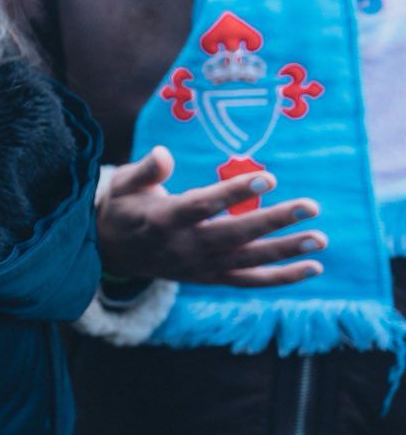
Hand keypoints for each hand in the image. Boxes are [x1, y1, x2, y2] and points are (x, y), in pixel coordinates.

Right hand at [97, 146, 324, 286]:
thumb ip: (146, 170)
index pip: (202, 206)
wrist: (113, 253)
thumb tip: (164, 153)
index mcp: (161, 220)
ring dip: (286, 251)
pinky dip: (282, 277)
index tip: (267, 178)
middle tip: (311, 206)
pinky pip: (249, 281)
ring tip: (320, 238)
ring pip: (248, 260)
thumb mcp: (123, 184)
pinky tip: (312, 267)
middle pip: (234, 235)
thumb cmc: (123, 208)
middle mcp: (184, 247)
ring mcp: (199, 266)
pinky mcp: (210, 277)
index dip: (233, 193)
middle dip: (274, 221)